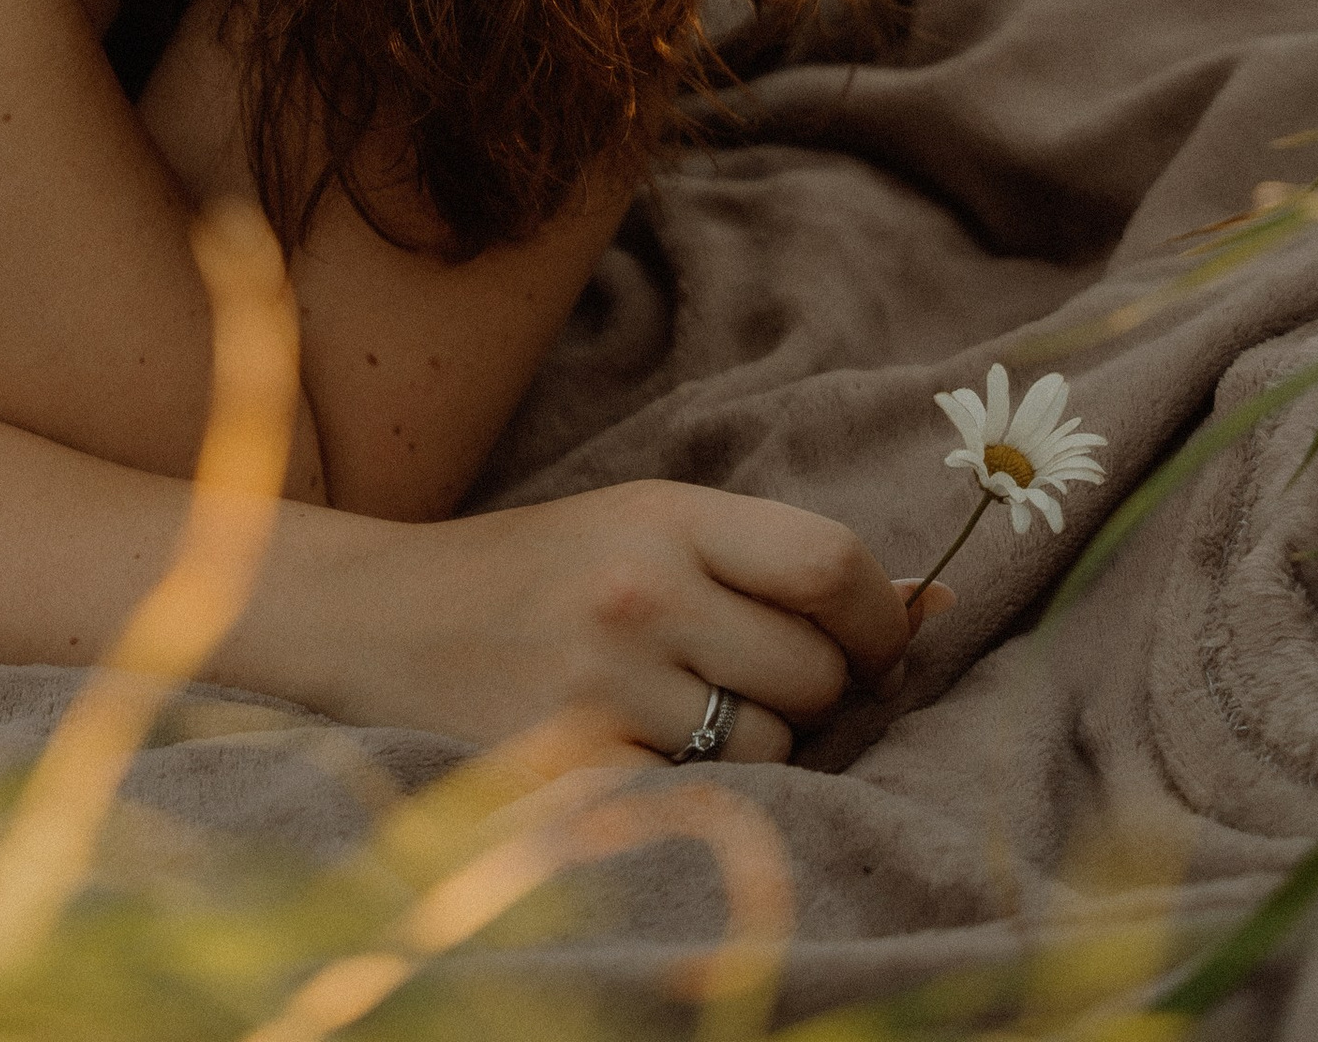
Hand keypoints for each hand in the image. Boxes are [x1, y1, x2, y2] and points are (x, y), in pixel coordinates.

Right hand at [292, 480, 930, 762]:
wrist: (383, 616)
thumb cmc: (537, 570)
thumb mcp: (648, 524)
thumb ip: (770, 559)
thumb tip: (934, 605)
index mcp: (668, 515)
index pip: (830, 563)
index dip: (881, 617)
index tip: (881, 643)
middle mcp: (643, 590)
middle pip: (815, 671)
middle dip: (821, 693)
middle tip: (771, 686)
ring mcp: (608, 683)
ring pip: (772, 750)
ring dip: (765, 752)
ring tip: (696, 719)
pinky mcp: (577, 766)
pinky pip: (704, 801)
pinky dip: (704, 793)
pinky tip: (657, 758)